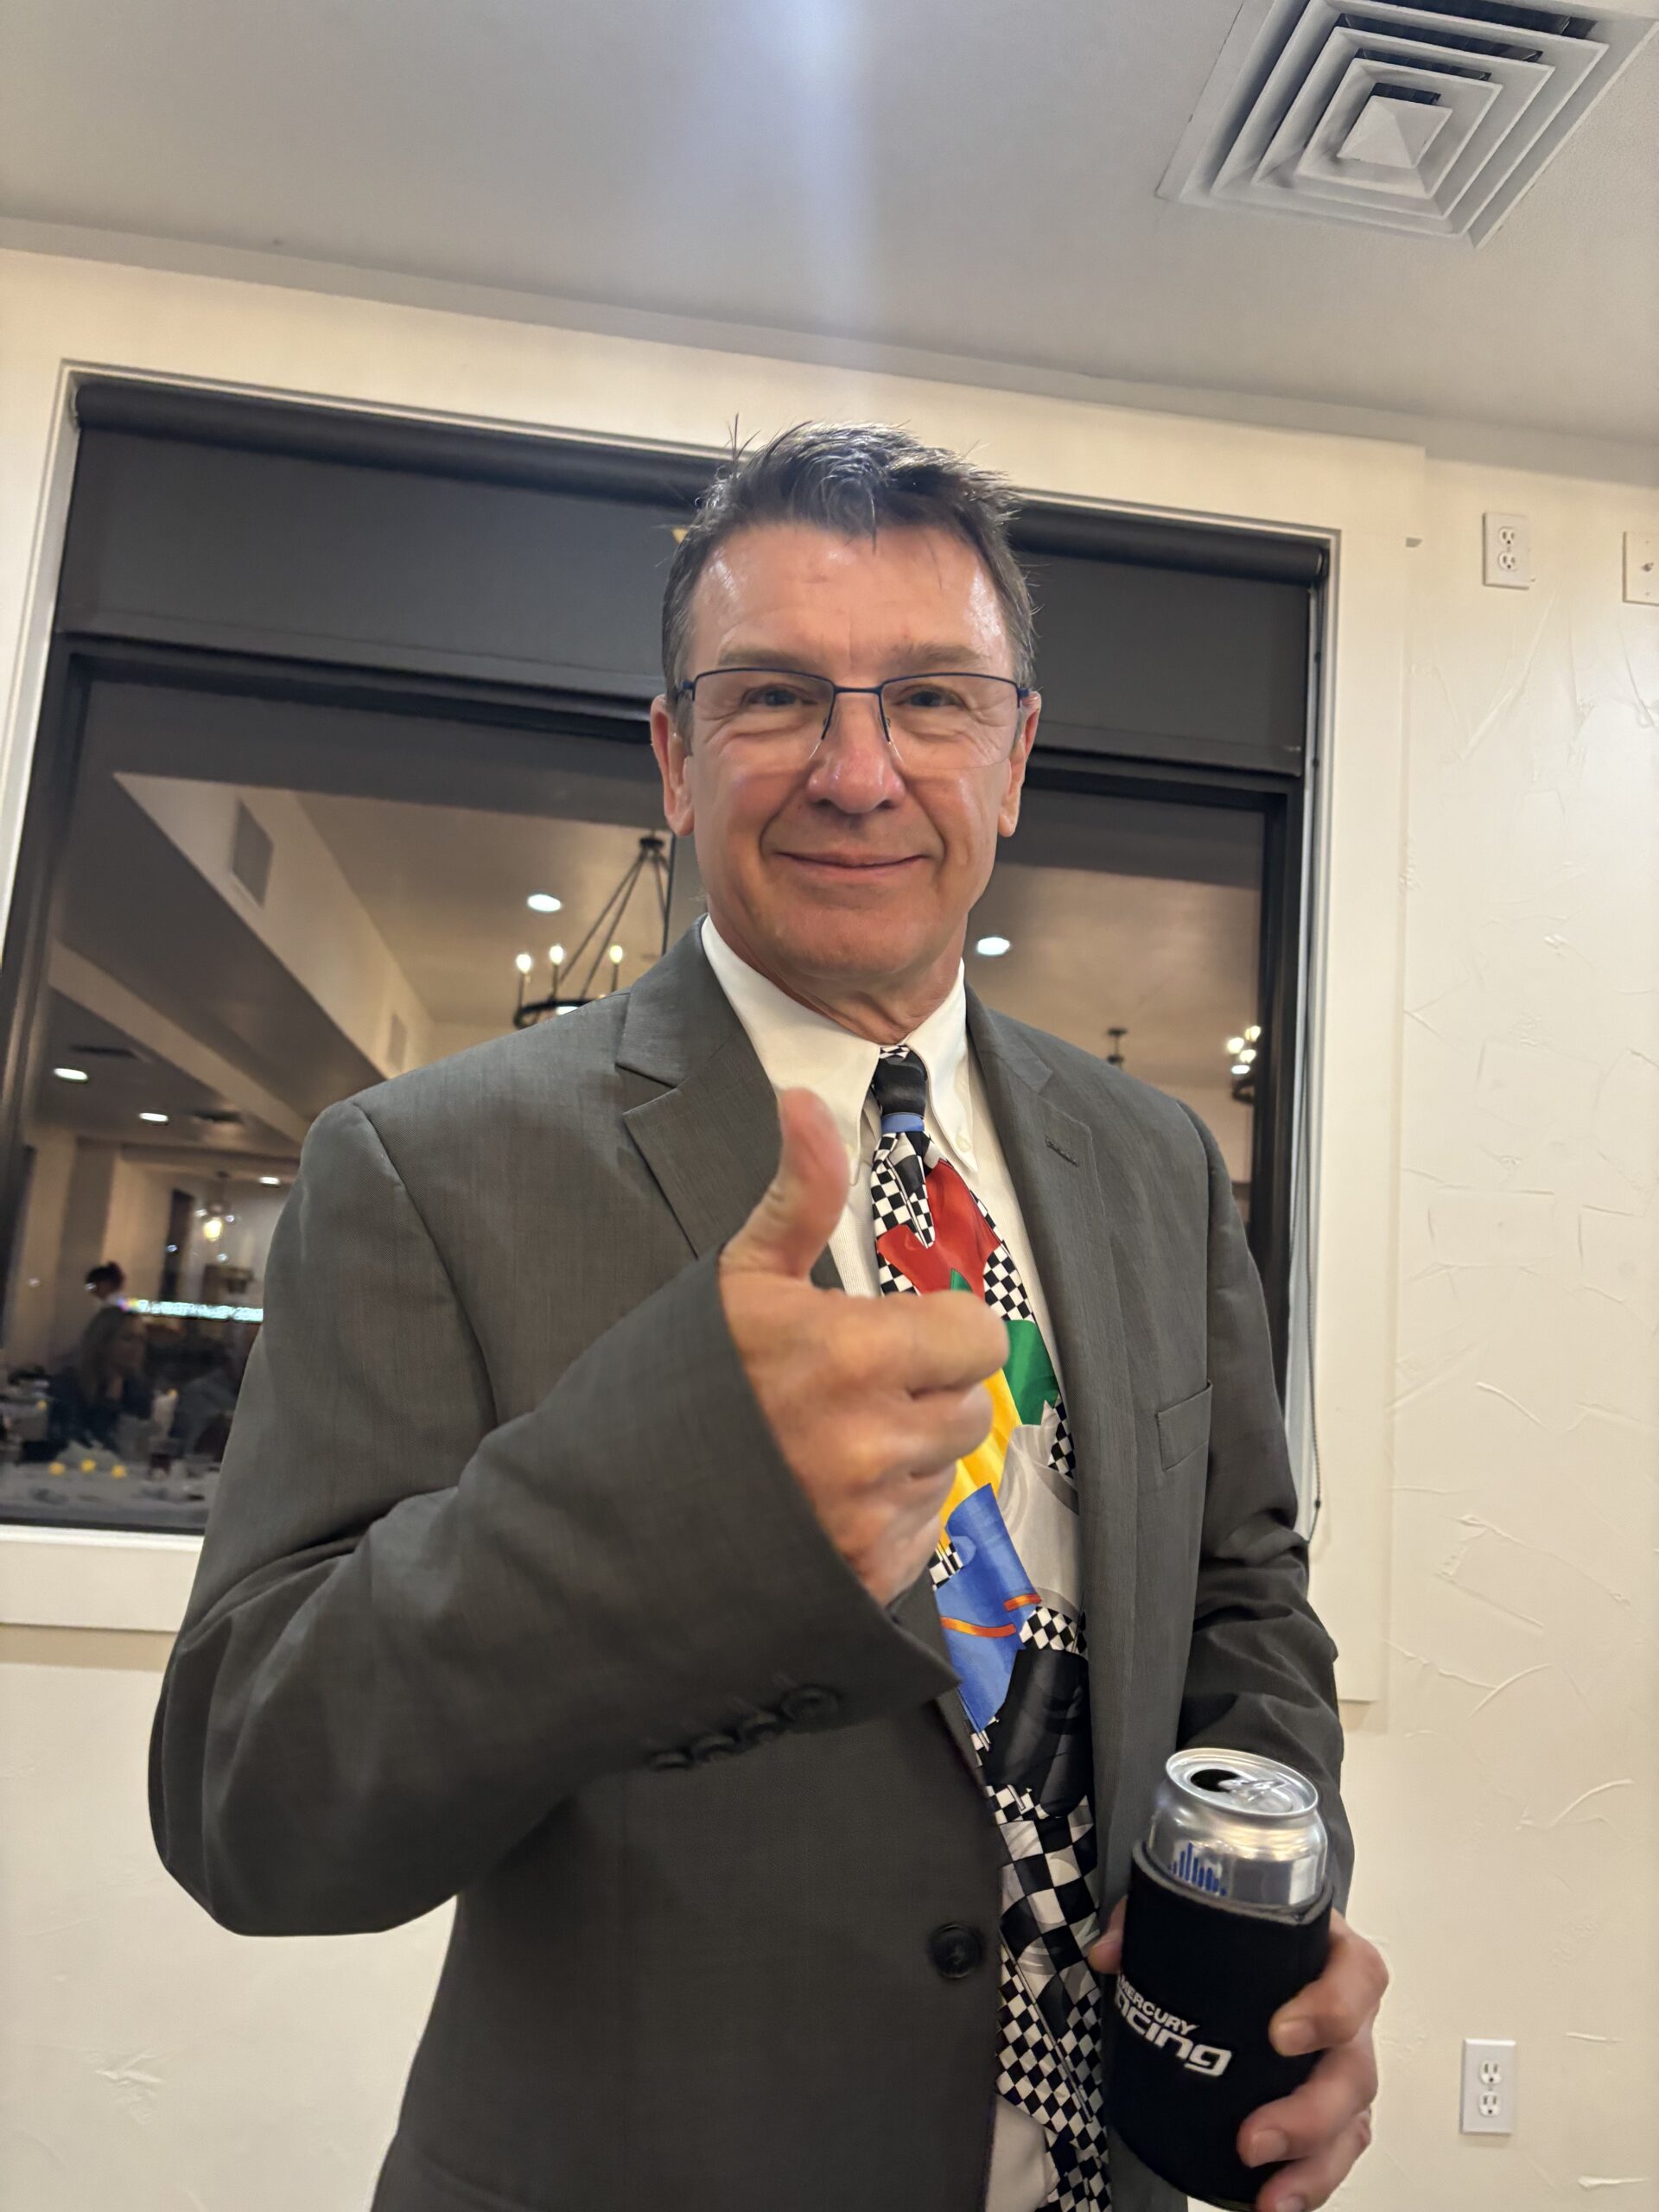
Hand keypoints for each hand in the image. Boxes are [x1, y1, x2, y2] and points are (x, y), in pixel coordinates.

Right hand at [721, 1087, 1006, 1604]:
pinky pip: (920, 1534)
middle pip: (968, 1404)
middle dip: (922, 1394)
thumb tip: (805, 1099)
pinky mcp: (866, 1577)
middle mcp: (875, 1442)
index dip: (938, 1330)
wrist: (612, 1516)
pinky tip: (821, 1504)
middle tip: (848, 1394)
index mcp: (853, 1354)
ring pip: (944, 1471)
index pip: (978, 1334)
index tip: (889, 1335)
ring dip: (903, 1459)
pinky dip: (884, 1521)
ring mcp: (871, 1518)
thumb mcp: (738, 1279)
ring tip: (824, 1451)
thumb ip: (798, 1194)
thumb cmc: (678, 1386)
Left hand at [1088, 1903, 1385, 2211]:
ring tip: (1270, 2197)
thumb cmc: (1245, 1927)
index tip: (1280, 2034)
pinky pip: (1335, 2149)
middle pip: (1354, 2070)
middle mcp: (1350, 2016)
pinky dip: (1309, 2180)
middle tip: (1254, 2137)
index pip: (1356, 1977)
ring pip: (1352, 2122)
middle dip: (1309, 2115)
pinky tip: (1276, 2202)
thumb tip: (1108, 1954)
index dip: (1331, 2007)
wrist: (1261, 1938)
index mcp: (1332, 1955)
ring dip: (1312, 2166)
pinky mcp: (1330, 2106)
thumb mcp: (1202, 1906)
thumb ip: (1150, 1919)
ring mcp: (1343, 2065)